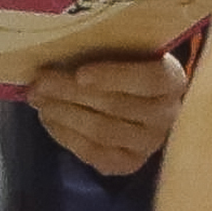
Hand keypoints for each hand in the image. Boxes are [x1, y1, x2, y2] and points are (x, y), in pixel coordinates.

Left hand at [29, 54, 186, 175]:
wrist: (140, 98)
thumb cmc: (127, 64)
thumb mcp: (126, 49)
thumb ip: (105, 48)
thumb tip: (61, 47)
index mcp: (172, 80)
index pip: (147, 80)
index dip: (114, 77)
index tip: (80, 73)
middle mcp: (167, 115)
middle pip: (116, 106)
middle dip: (71, 93)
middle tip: (40, 82)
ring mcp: (150, 144)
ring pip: (102, 131)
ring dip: (64, 114)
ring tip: (39, 99)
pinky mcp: (130, 163)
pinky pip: (95, 154)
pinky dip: (66, 136)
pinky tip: (49, 119)